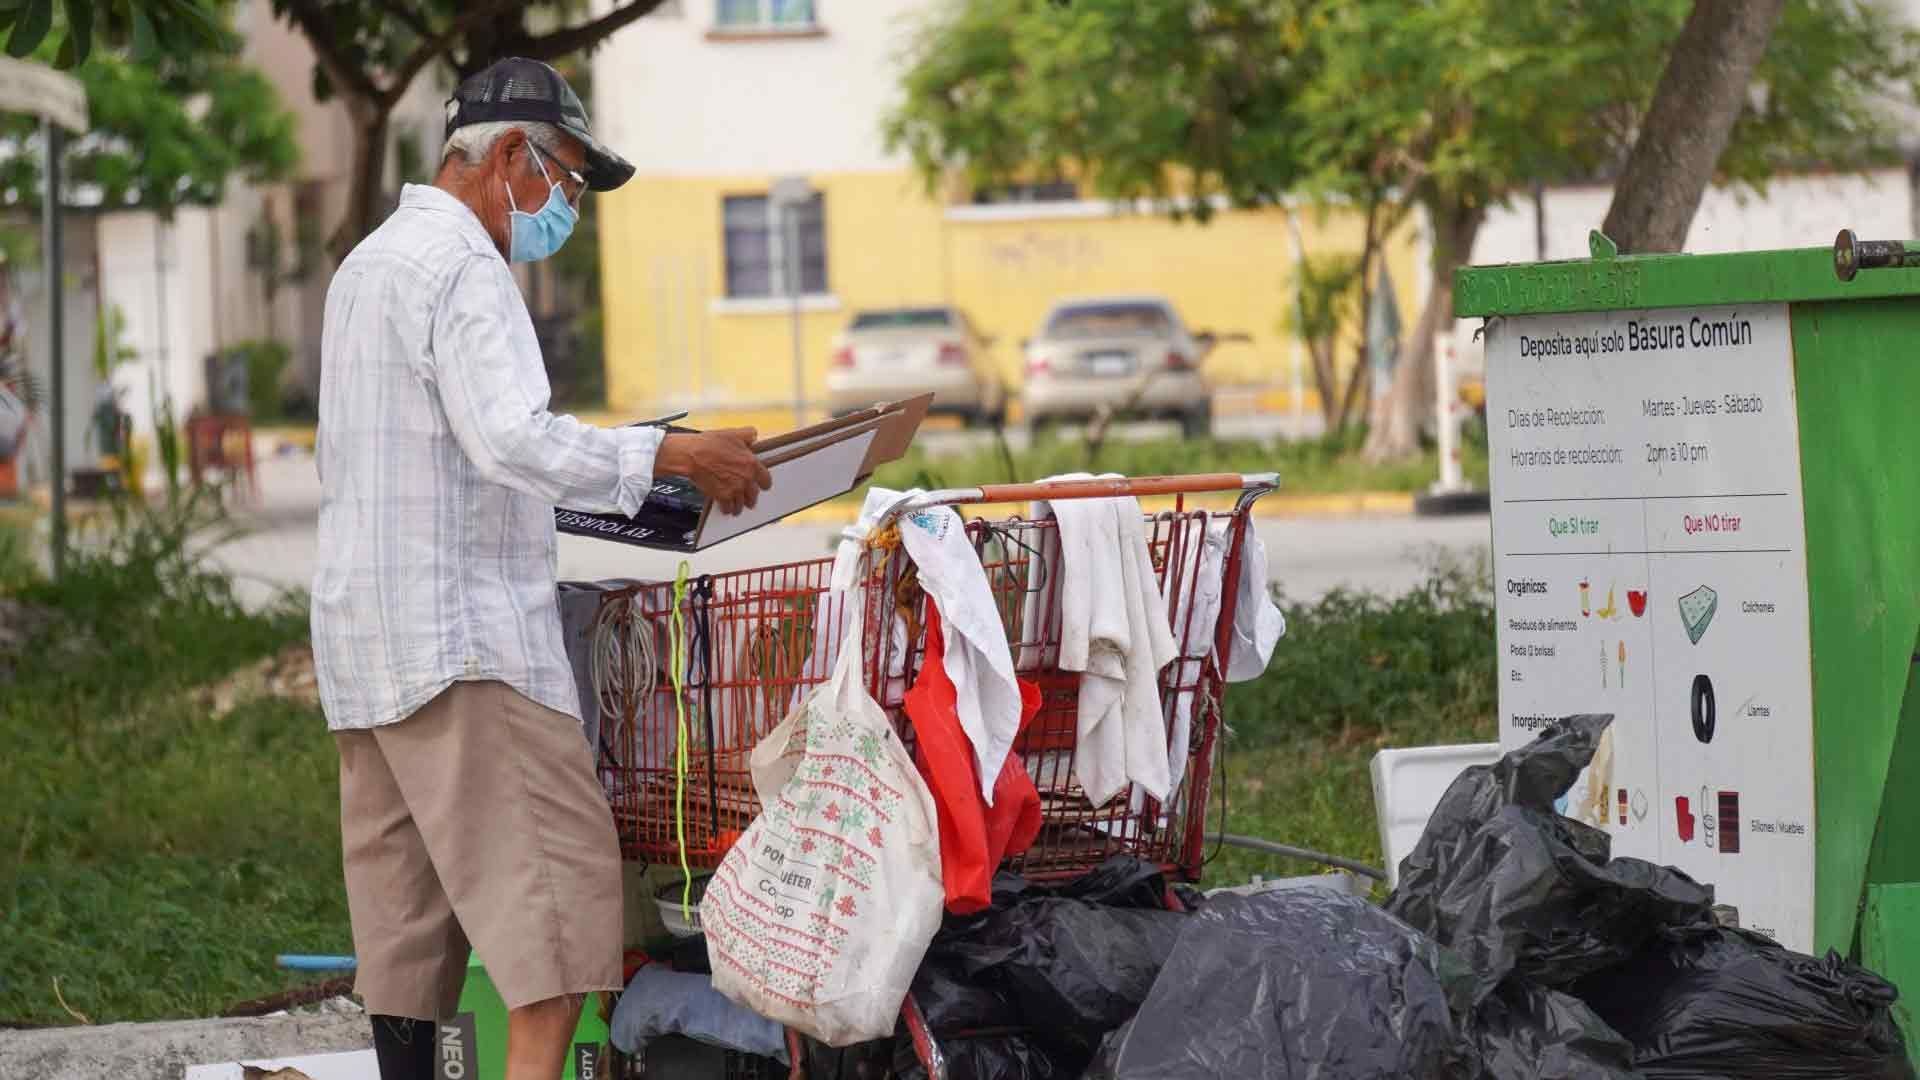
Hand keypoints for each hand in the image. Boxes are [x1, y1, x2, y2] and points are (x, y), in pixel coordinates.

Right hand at [656, 428, 771, 515]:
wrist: (692, 456)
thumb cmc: (709, 444)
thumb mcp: (733, 433)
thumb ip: (747, 434)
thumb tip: (753, 435)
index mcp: (751, 464)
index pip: (766, 480)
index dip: (763, 483)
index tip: (762, 485)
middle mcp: (746, 479)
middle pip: (754, 495)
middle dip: (750, 496)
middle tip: (748, 497)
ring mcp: (735, 489)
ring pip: (742, 504)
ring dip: (739, 505)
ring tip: (737, 505)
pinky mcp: (722, 497)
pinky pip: (729, 508)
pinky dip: (728, 509)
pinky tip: (726, 507)